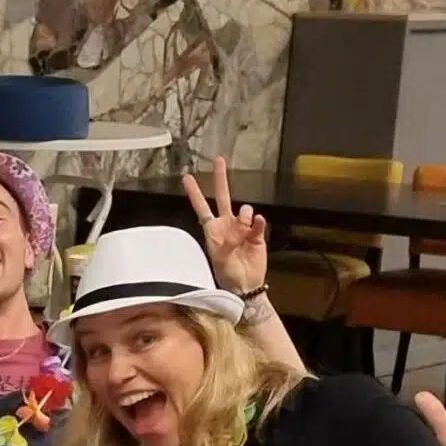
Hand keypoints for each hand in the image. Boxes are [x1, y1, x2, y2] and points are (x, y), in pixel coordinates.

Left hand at [182, 157, 267, 294]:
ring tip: (244, 230)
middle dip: (220, 179)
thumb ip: (228, 242)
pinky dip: (258, 224)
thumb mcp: (220, 259)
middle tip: (218, 160)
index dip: (194, 193)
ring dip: (244, 216)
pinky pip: (259, 222)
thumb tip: (240, 227)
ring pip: (244, 210)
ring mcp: (242, 228)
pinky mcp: (257, 234)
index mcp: (212, 230)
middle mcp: (227, 225)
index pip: (201, 208)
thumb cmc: (227, 274)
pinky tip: (256, 228)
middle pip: (223, 197)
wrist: (245, 285)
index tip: (186, 177)